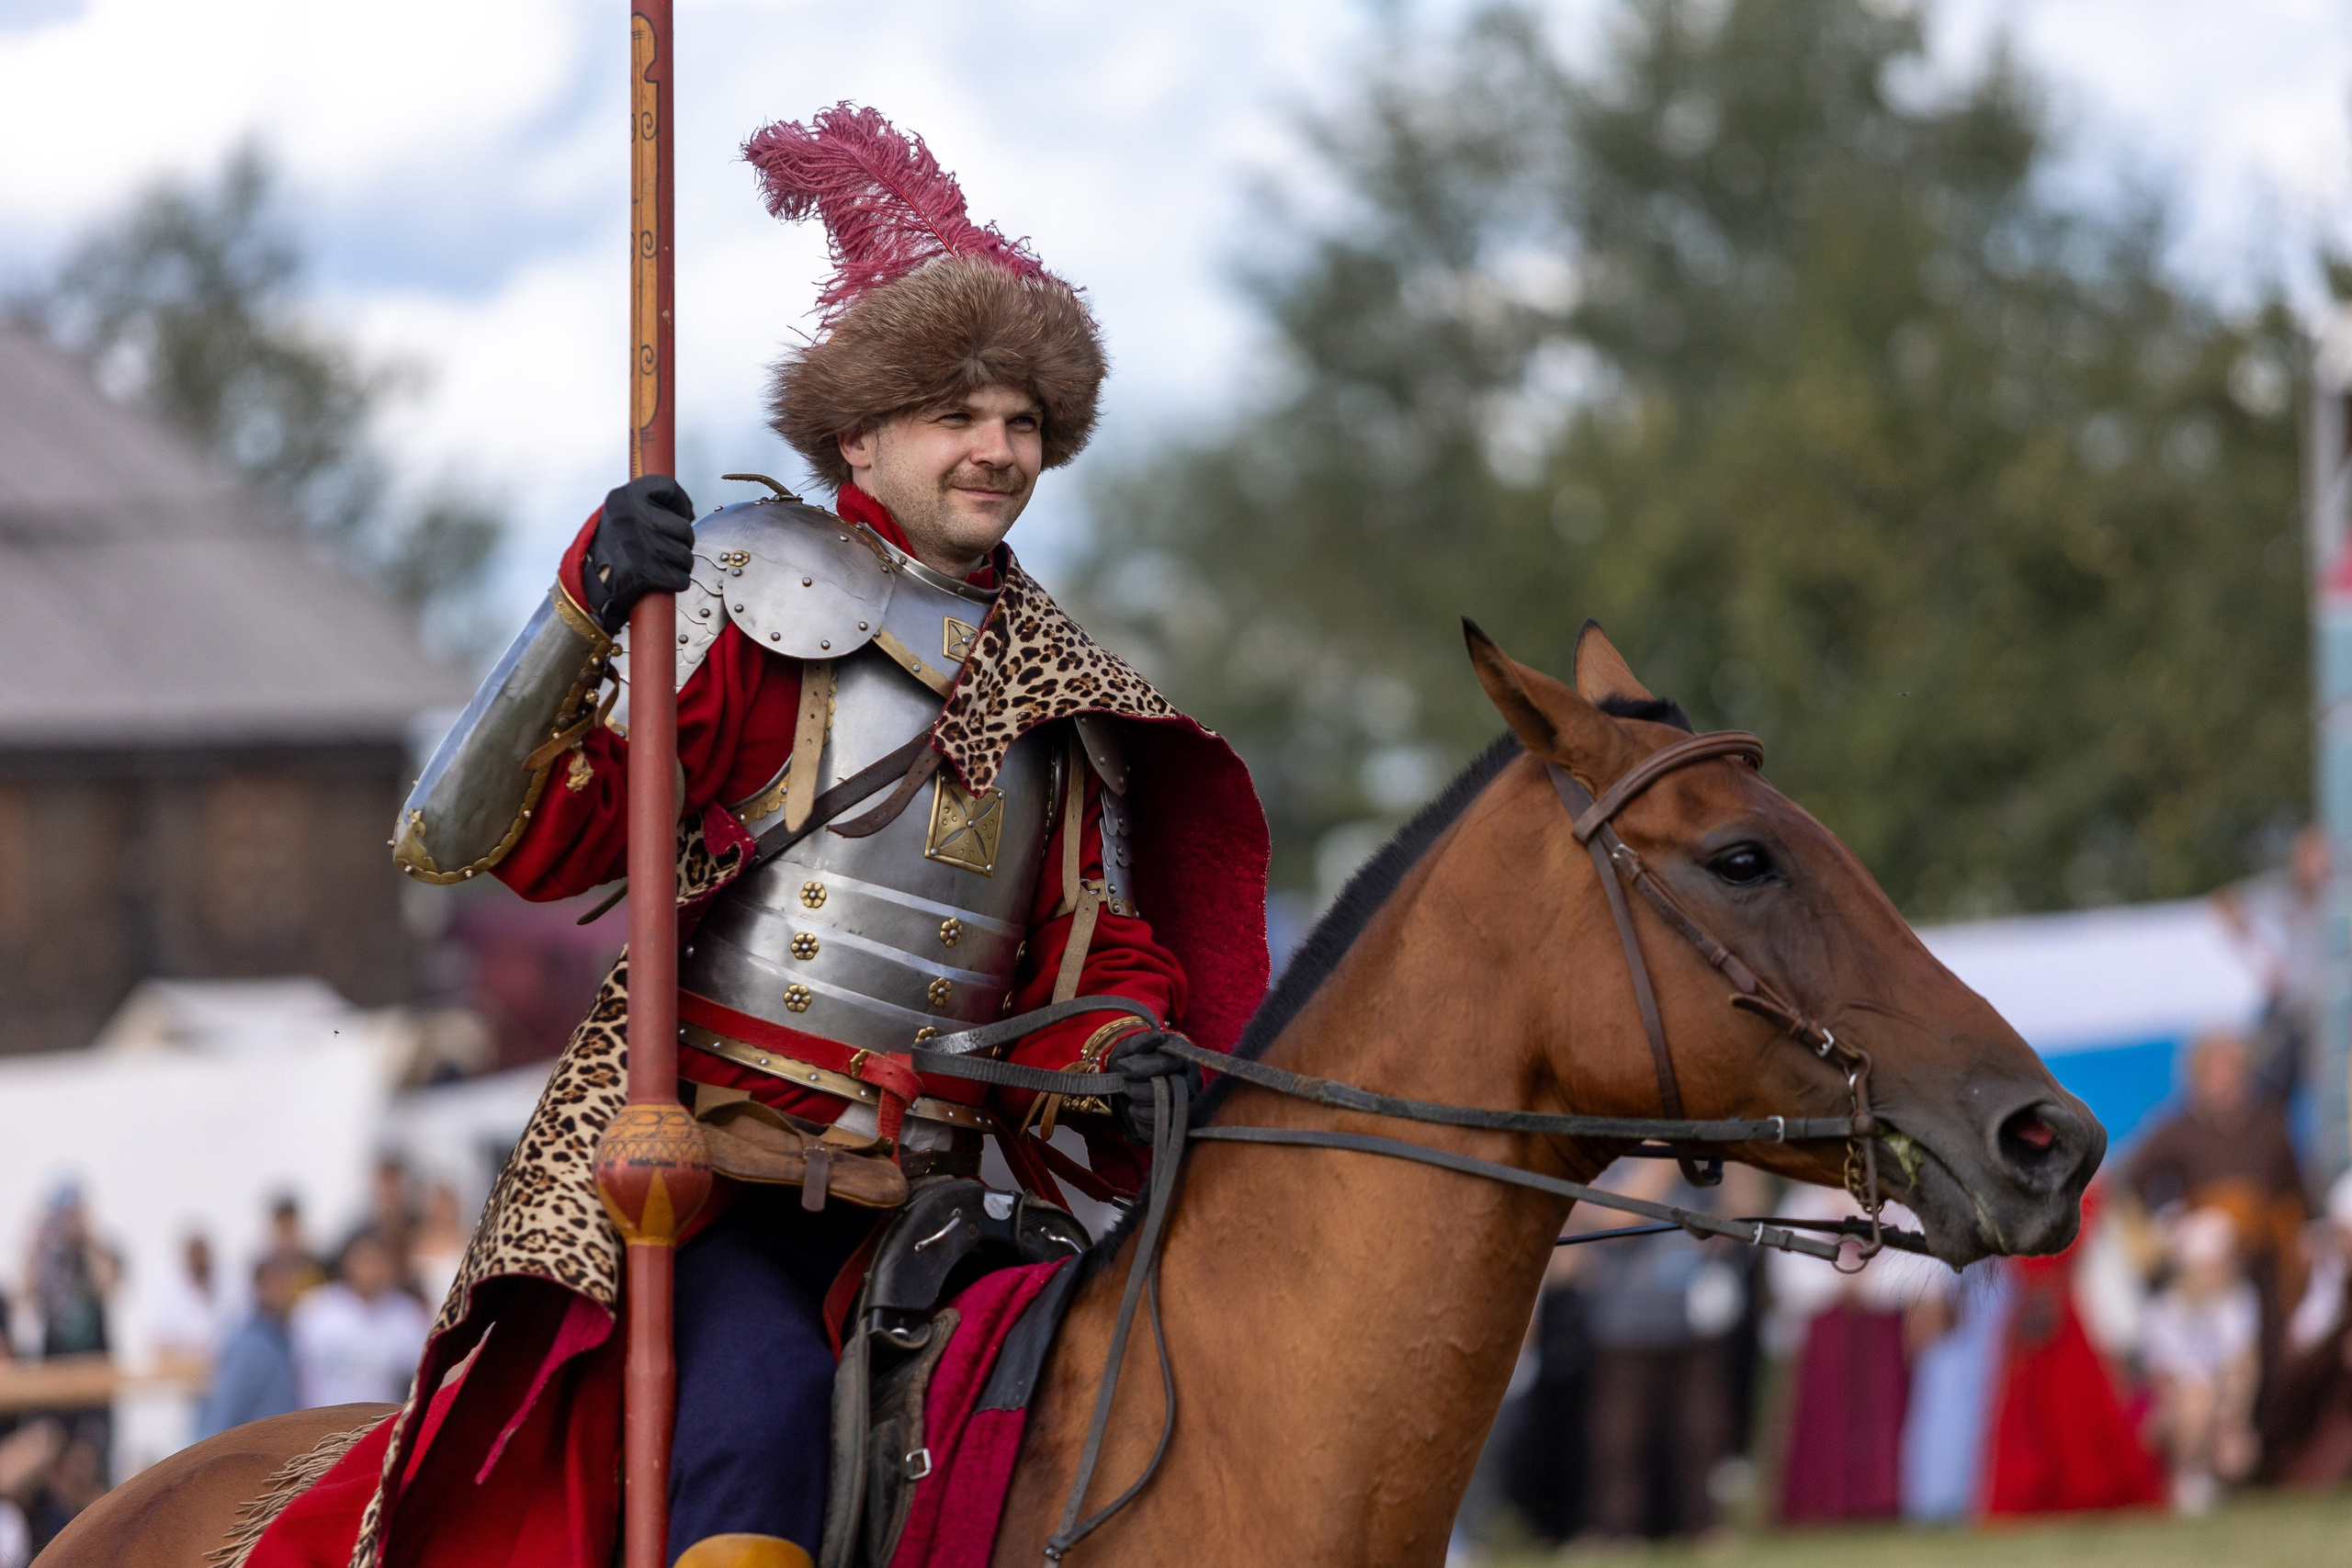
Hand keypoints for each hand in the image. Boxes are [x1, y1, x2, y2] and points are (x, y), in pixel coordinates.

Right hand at [582, 475, 695, 632]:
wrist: (585, 579)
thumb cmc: (610, 546)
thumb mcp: (621, 514)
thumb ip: (648, 504)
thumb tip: (689, 512)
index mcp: (625, 498)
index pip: (668, 488)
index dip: (680, 505)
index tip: (679, 516)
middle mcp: (631, 517)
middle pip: (684, 528)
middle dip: (683, 543)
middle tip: (669, 549)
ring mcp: (637, 545)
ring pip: (684, 556)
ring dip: (679, 565)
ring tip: (663, 565)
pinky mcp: (642, 573)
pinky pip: (679, 578)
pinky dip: (676, 582)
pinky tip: (663, 580)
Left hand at [1108, 1031, 1199, 1146]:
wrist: (1134, 1080)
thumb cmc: (1136, 1061)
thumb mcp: (1135, 1047)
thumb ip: (1143, 1043)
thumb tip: (1158, 1037)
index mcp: (1184, 1060)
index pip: (1166, 1066)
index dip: (1142, 1069)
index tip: (1124, 1068)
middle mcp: (1192, 1084)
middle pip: (1166, 1093)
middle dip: (1138, 1091)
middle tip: (1125, 1086)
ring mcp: (1188, 1107)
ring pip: (1165, 1116)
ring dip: (1139, 1111)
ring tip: (1131, 1104)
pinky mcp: (1178, 1126)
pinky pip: (1161, 1133)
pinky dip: (1143, 1127)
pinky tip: (1138, 1116)